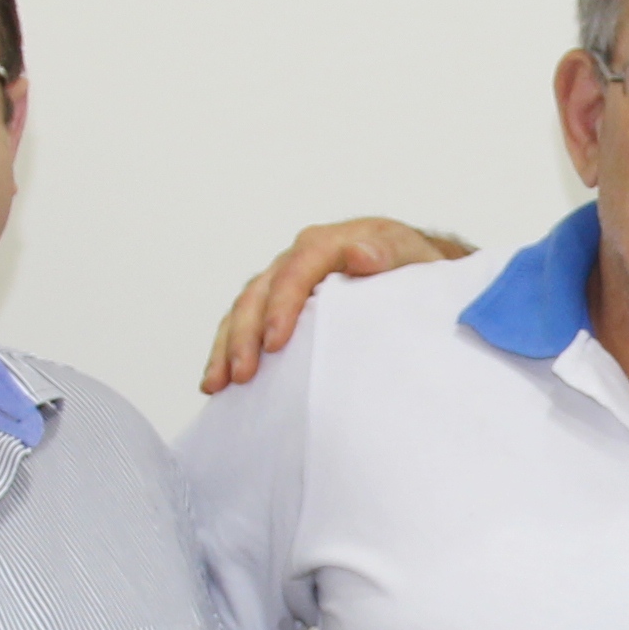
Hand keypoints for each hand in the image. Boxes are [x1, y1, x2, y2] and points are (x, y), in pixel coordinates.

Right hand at [200, 217, 472, 393]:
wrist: (409, 269)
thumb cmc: (411, 266)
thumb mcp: (410, 256)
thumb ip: (387, 254)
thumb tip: (360, 253)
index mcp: (328, 244)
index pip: (295, 270)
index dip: (281, 306)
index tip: (275, 344)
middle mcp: (297, 259)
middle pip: (259, 292)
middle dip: (246, 335)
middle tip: (243, 374)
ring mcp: (282, 282)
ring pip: (243, 310)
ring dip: (227, 347)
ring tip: (218, 384)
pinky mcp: (275, 306)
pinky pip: (244, 325)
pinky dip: (227, 351)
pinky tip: (217, 383)